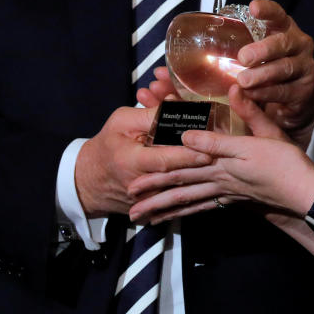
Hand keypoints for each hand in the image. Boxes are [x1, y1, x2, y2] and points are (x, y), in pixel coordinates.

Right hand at [74, 103, 212, 217]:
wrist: (89, 181)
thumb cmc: (107, 145)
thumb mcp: (121, 122)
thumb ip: (148, 115)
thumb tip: (176, 106)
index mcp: (132, 161)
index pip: (165, 160)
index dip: (187, 155)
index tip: (208, 150)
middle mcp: (142, 185)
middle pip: (177, 175)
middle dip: (201, 166)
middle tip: (223, 157)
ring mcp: (148, 200)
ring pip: (179, 189)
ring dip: (200, 178)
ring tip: (221, 168)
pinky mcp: (153, 208)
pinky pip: (175, 198)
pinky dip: (192, 188)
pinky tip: (209, 180)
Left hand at [127, 91, 313, 223]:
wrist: (304, 193)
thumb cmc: (288, 161)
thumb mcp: (268, 133)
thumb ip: (246, 114)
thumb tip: (227, 94)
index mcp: (225, 157)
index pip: (187, 155)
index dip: (162, 155)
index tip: (139, 156)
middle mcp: (219, 177)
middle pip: (180, 182)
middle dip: (152, 188)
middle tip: (127, 195)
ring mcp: (224, 191)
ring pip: (186, 200)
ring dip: (161, 207)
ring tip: (138, 215)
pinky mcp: (231, 200)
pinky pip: (200, 209)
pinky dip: (183, 213)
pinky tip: (170, 217)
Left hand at [233, 0, 313, 143]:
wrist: (294, 95)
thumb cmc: (270, 67)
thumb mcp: (258, 52)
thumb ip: (242, 48)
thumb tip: (217, 58)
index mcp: (284, 29)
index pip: (278, 15)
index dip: (267, 10)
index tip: (254, 8)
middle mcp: (299, 44)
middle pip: (284, 42)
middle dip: (263, 49)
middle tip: (243, 57)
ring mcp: (305, 66)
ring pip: (285, 67)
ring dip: (262, 74)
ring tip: (243, 80)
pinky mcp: (305, 88)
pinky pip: (285, 90)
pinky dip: (266, 92)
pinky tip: (252, 93)